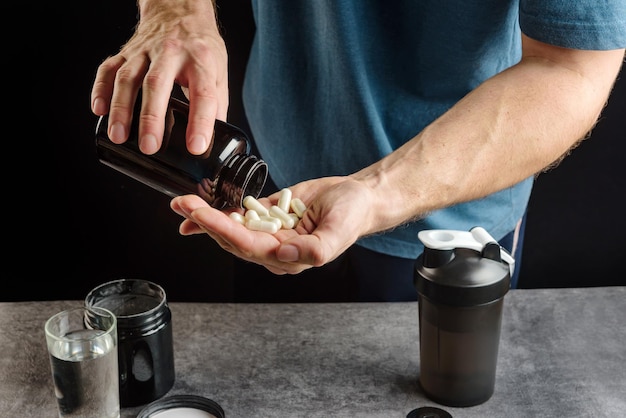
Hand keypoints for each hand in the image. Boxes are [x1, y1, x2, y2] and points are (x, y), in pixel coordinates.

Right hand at [90, 0, 227, 154]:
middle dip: (151, 118)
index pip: (203, 93)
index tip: (196, 147)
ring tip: (119, 137)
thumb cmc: (201, 46)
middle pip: (157, 84)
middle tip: (149, 146)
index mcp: (201, 60)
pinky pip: (109, 69)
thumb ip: (217, 104)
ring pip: (128, 78)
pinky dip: (100, 89)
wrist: (179, 10)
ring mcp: (145, 50)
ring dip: (121, 109)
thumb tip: (213, 139)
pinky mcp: (126, 51)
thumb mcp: (219, 71)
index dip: (200, 122)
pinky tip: (99, 110)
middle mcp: (171, 52)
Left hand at [170, 176, 377, 274]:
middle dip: (205, 222)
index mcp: (288, 257)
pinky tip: (196, 211)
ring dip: (205, 217)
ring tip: (182, 203)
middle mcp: (274, 248)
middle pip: (233, 238)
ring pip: (231, 227)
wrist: (358, 197)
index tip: (202, 215)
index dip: (223, 231)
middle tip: (183, 205)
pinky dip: (217, 213)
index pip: (248, 246)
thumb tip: (282, 255)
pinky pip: (239, 216)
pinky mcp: (267, 215)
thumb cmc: (352, 216)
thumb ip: (313, 250)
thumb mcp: (338, 233)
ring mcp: (269, 231)